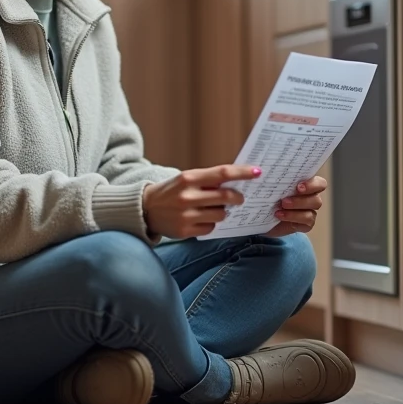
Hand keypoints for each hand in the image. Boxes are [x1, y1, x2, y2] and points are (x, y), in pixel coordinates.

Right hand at [142, 164, 260, 238]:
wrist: (144, 209)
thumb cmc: (171, 191)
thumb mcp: (185, 179)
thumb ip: (208, 180)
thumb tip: (237, 182)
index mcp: (188, 178)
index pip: (222, 173)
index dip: (242, 173)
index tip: (258, 172)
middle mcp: (187, 196)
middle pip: (225, 197)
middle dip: (238, 198)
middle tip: (241, 198)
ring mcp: (186, 215)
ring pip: (221, 214)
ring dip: (223, 212)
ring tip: (214, 209)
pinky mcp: (185, 231)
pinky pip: (211, 228)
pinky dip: (211, 224)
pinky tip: (202, 219)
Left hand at [265, 175, 326, 236]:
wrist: (259, 217)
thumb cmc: (264, 196)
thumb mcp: (265, 184)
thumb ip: (268, 174)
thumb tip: (260, 168)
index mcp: (305, 184)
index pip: (320, 183)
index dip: (313, 184)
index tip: (298, 186)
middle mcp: (310, 197)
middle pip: (317, 198)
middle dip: (302, 199)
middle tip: (284, 200)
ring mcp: (308, 211)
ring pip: (312, 211)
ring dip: (296, 208)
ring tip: (280, 208)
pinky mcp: (304, 224)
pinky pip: (307, 222)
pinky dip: (293, 218)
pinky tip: (279, 216)